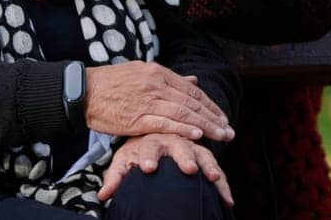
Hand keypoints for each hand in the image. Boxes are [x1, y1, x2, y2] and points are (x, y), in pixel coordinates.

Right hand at [83, 63, 234, 143]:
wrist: (84, 91)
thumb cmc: (111, 82)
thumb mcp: (141, 71)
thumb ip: (169, 79)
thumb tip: (193, 82)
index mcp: (158, 72)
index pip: (191, 91)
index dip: (209, 105)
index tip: (222, 116)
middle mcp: (156, 84)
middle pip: (191, 103)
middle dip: (213, 118)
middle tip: (229, 130)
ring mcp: (148, 101)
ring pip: (183, 114)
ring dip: (205, 126)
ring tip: (221, 136)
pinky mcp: (137, 118)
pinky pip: (165, 124)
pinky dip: (183, 129)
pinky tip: (197, 135)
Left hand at [97, 133, 233, 205]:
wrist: (154, 131)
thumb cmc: (137, 151)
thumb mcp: (123, 162)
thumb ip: (115, 178)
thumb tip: (102, 196)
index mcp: (150, 140)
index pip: (148, 148)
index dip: (148, 157)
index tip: (147, 169)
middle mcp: (172, 139)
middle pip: (179, 147)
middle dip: (184, 157)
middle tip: (188, 169)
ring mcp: (190, 145)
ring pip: (202, 153)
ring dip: (209, 165)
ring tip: (214, 179)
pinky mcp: (203, 153)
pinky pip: (215, 167)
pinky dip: (223, 182)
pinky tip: (228, 200)